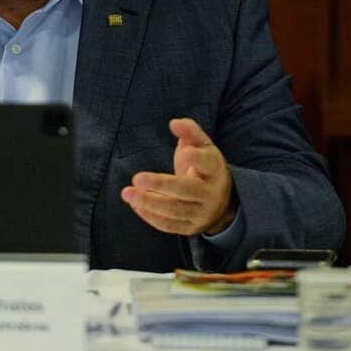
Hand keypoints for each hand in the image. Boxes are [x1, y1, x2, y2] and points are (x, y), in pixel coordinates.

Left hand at [120, 117, 236, 235]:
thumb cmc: (205, 168)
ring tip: (127, 193)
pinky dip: (149, 216)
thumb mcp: (203, 147)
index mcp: (215, 170)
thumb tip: (174, 123)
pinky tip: (135, 204)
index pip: (207, 163)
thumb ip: (190, 131)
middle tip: (137, 177)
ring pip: (174, 211)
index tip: (184, 151)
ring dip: (149, 203)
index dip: (196, 158)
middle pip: (187, 190)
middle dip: (161, 185)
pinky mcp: (189, 227)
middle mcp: (210, 194)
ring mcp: (200, 213)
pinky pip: (168, 225)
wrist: (222, 202)